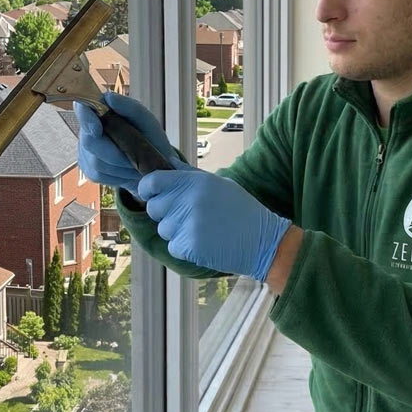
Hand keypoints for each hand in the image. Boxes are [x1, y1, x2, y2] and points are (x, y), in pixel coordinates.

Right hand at [74, 92, 187, 195]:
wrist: (155, 165)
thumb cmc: (150, 138)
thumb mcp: (146, 121)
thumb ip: (129, 107)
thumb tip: (108, 97)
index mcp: (101, 111)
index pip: (83, 110)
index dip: (86, 119)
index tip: (97, 128)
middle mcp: (88, 130)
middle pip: (90, 142)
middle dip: (115, 153)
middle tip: (136, 156)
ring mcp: (86, 150)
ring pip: (96, 162)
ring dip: (121, 166)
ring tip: (136, 163)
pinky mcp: (89, 169)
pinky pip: (98, 175)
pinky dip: (117, 175)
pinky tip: (126, 170)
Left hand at [138, 169, 290, 281]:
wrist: (263, 241)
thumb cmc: (242, 211)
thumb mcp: (219, 184)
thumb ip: (189, 175)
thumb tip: (167, 162)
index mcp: (195, 182)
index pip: (152, 182)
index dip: (148, 189)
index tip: (152, 195)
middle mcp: (189, 201)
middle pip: (154, 208)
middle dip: (165, 214)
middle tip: (188, 216)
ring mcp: (188, 224)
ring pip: (164, 229)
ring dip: (177, 232)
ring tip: (203, 230)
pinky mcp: (189, 246)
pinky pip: (173, 247)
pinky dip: (185, 248)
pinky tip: (205, 243)